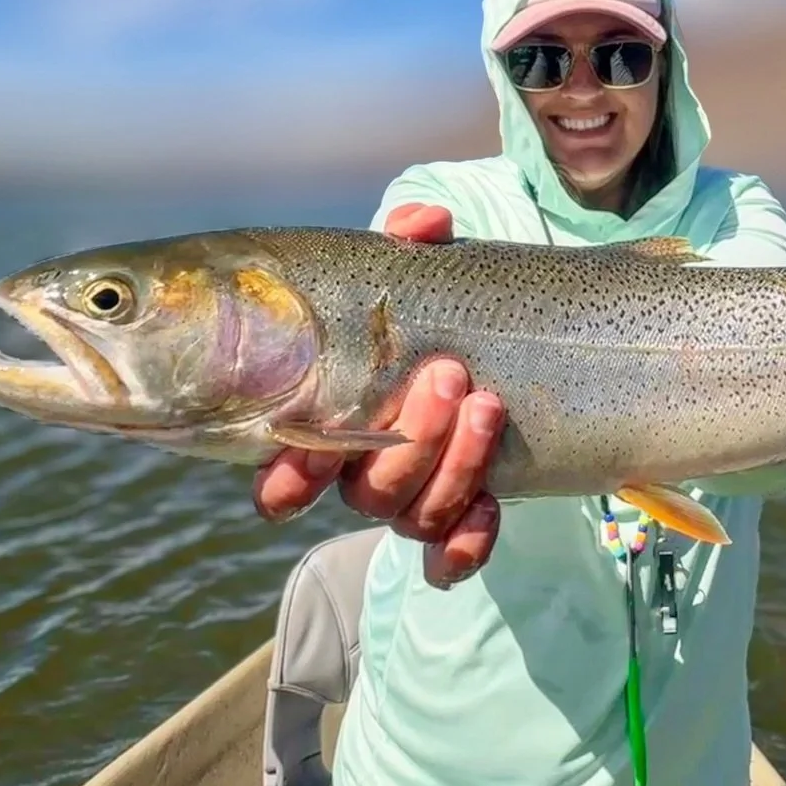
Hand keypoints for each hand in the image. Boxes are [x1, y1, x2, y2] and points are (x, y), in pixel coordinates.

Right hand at [252, 203, 506, 587]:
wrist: (503, 342)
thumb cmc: (432, 309)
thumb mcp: (418, 271)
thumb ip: (411, 242)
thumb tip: (423, 226)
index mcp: (330, 422)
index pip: (282, 481)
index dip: (290, 477)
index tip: (316, 442)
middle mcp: (363, 470)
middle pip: (366, 491)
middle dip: (409, 438)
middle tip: (446, 373)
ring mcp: (412, 499)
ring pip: (413, 517)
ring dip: (453, 466)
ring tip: (487, 402)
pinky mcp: (460, 518)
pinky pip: (450, 559)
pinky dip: (468, 541)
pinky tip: (493, 504)